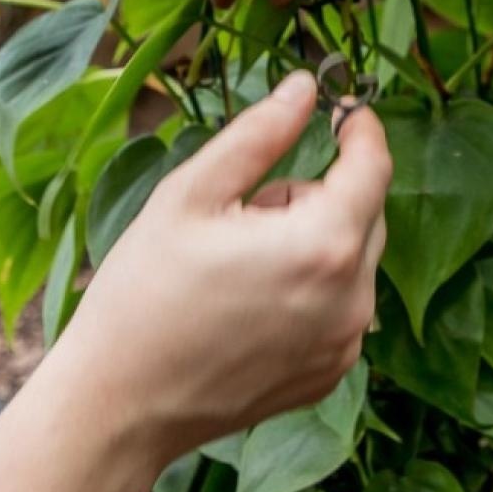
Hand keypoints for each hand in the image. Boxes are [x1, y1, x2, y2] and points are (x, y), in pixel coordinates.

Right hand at [68, 71, 389, 463]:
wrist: (119, 404)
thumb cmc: (143, 294)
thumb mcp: (191, 194)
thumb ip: (259, 133)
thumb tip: (305, 87)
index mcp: (322, 245)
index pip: (373, 168)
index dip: (362, 130)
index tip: (345, 110)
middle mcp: (352, 300)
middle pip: (364, 214)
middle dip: (317, 195)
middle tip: (243, 212)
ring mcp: (345, 344)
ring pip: (351, 261)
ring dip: (312, 244)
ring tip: (237, 266)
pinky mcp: (331, 374)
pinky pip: (340, 308)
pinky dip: (309, 292)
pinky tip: (248, 307)